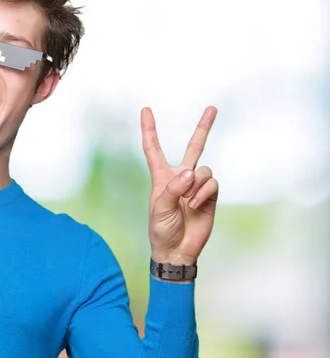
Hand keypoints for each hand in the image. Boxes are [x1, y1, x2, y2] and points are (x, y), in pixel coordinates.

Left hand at [141, 106, 218, 265]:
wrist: (178, 250)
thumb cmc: (161, 229)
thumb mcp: (160, 209)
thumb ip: (173, 189)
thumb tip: (190, 172)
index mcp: (161, 177)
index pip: (153, 149)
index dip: (149, 130)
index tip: (146, 110)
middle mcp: (180, 177)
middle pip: (194, 147)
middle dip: (204, 128)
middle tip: (212, 107)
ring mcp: (197, 186)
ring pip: (203, 169)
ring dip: (196, 184)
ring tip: (189, 202)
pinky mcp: (210, 195)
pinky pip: (212, 183)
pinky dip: (204, 192)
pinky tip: (196, 205)